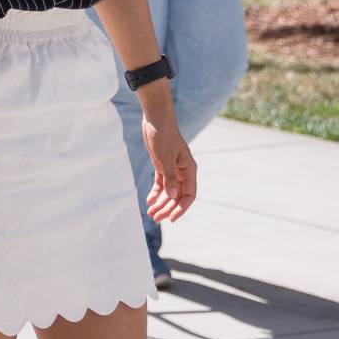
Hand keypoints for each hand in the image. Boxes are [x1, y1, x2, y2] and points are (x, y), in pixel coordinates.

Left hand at [139, 95, 196, 221]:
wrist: (155, 119)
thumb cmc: (163, 136)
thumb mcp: (165, 158)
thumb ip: (170, 178)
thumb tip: (174, 196)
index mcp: (189, 169)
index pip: (189, 195)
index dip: (181, 208)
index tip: (171, 219)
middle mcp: (183, 171)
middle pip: (177, 196)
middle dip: (167, 208)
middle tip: (155, 219)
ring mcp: (173, 168)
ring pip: (169, 191)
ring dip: (160, 203)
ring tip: (150, 213)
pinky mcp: (162, 165)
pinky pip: (161, 183)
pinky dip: (156, 192)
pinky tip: (149, 201)